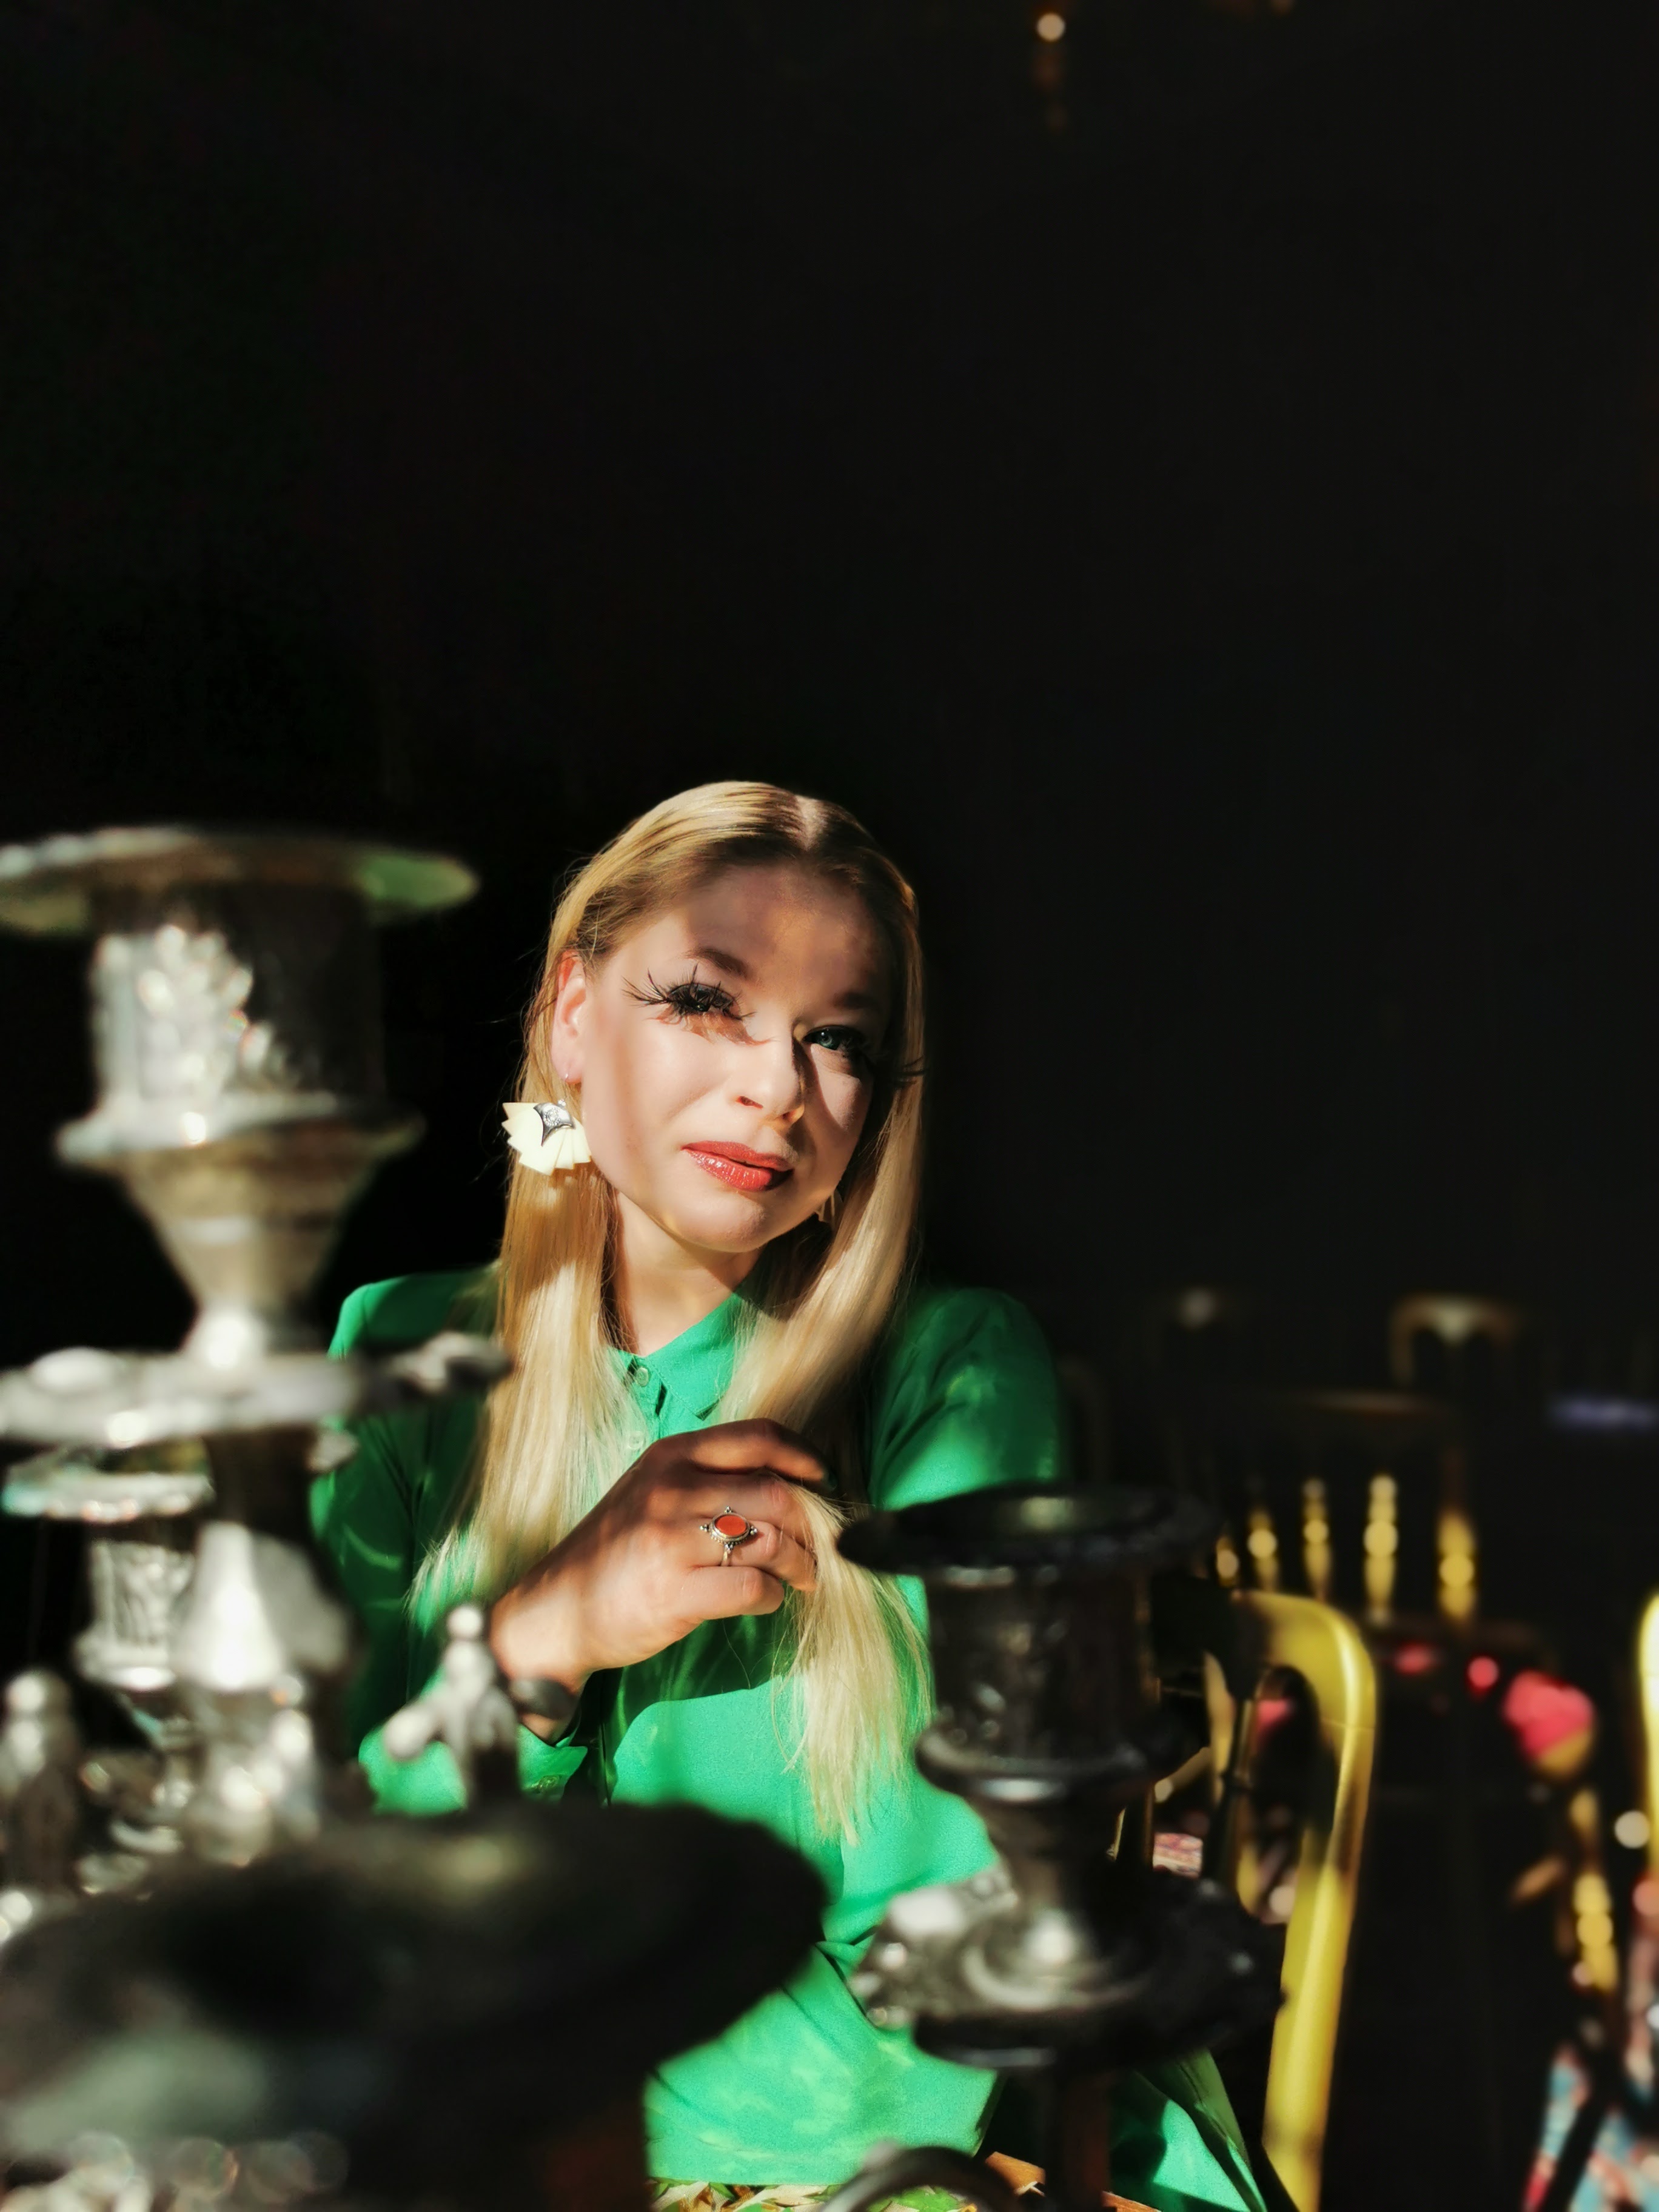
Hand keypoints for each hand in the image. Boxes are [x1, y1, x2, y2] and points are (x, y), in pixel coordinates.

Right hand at [487, 1419, 824, 1704]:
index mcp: (670, 1456)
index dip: (802, 1455)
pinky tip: (765, 1600)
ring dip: (801, 1564)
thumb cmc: (614, 1552)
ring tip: (801, 1577)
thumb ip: (706, 1480)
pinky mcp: (674, 1592)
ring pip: (772, 1541)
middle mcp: (671, 1489)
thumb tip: (787, 1485)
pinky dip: (772, 1595)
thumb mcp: (651, 1493)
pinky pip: (754, 1587)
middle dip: (811, 1524)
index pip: (756, 1437)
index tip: (821, 1479)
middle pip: (775, 1494)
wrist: (555, 1610)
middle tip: (819, 1547)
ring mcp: (670, 1540)